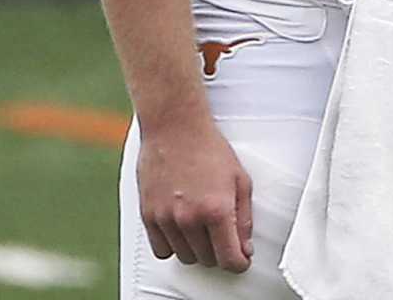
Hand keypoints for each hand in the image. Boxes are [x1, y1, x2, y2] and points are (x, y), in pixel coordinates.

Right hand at [134, 114, 253, 270]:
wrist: (176, 129)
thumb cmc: (211, 151)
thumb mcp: (240, 181)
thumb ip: (244, 218)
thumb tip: (244, 248)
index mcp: (217, 210)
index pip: (229, 258)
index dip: (239, 263)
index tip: (241, 260)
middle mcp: (190, 219)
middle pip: (207, 260)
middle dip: (219, 253)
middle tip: (224, 237)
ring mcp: (166, 219)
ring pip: (185, 257)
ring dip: (197, 249)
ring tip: (203, 227)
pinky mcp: (148, 216)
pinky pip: (162, 250)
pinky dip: (174, 245)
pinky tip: (183, 228)